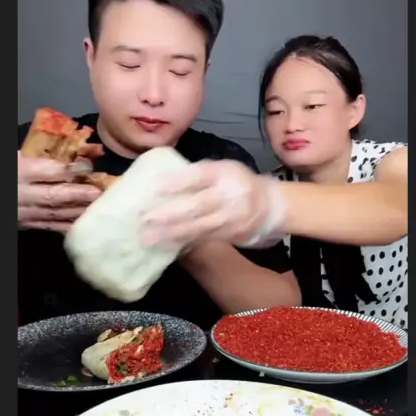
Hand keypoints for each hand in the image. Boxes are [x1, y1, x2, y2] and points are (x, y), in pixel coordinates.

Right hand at [18, 152, 100, 233]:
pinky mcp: (27, 225)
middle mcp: (23, 194)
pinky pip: (50, 227)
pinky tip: (86, 225)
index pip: (49, 171)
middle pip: (54, 196)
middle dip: (78, 194)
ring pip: (56, 214)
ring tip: (100, 207)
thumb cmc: (8, 169)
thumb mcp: (17, 156)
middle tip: (99, 191)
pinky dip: (68, 227)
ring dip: (79, 211)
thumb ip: (40, 154)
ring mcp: (25, 213)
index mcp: (21, 171)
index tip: (89, 166)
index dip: (70, 169)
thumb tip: (76, 149)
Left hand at [141, 159, 287, 247]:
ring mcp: (231, 218)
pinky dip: (185, 242)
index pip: (198, 176)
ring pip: (199, 227)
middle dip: (170, 214)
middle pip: (197, 205)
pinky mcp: (232, 235)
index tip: (156, 188)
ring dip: (173, 234)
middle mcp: (229, 195)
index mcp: (223, 173)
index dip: (178, 182)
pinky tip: (168, 246)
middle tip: (145, 219)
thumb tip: (162, 180)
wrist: (270, 205)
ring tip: (150, 239)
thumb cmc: (237, 182)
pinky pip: (205, 238)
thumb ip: (198, 174)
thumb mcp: (222, 169)